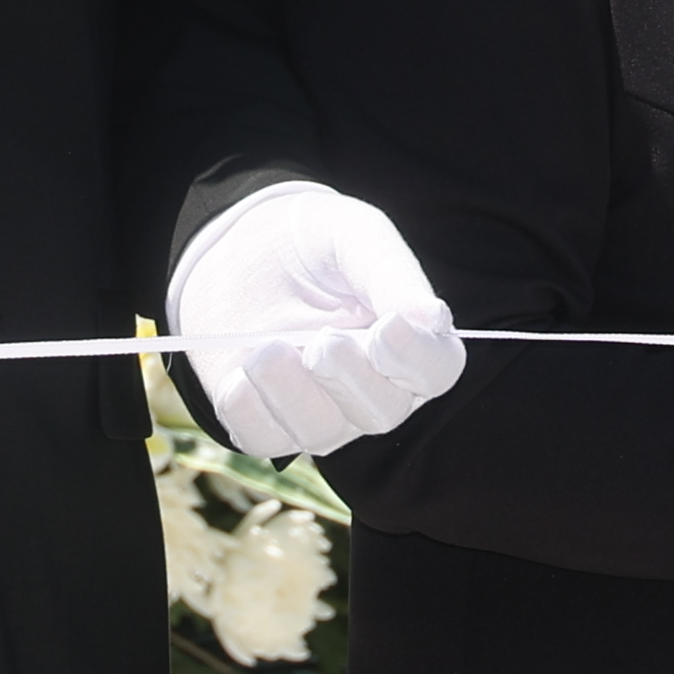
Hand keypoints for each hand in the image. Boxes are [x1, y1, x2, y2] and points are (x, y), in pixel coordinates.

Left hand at [165, 181, 467, 459]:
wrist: (236, 247)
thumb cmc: (311, 241)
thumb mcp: (354, 236)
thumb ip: (392, 274)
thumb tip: (433, 319)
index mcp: (409, 341)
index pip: (437, 369)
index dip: (416, 358)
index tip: (388, 327)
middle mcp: (373, 387)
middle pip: (383, 412)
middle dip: (351, 378)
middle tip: (323, 340)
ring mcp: (320, 412)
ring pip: (321, 432)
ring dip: (293, 394)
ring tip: (267, 349)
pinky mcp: (267, 422)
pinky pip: (263, 437)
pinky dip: (248, 408)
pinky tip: (240, 372)